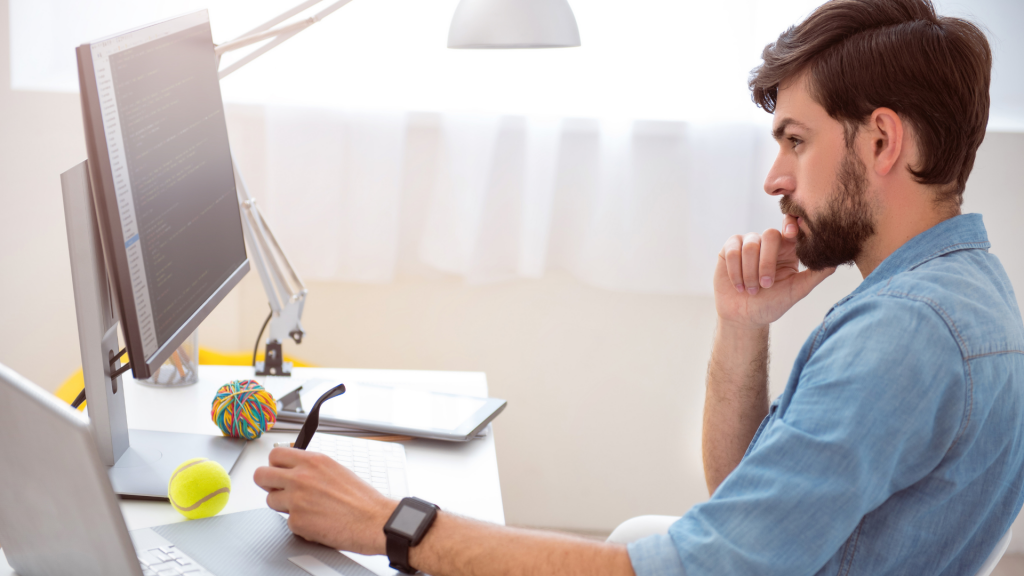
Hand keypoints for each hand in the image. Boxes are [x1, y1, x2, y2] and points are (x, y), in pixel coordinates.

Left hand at [253, 447, 395, 554]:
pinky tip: (316, 521)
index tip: (278, 470)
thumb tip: (294, 469)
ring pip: (271, 500)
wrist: (373, 520)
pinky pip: (287, 521)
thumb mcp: (335, 470)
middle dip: (267, 483)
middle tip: (278, 488)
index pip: (275, 455)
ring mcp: (296, 500)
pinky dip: (299, 523)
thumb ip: (311, 467)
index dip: (274, 464)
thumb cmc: (361, 499)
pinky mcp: (296, 522)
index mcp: (312, 461)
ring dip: (284, 505)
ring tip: (305, 507)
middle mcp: (301, 477)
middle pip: (260, 475)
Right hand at [714, 215, 833, 328]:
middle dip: (767, 263)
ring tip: (751, 290)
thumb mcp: (796, 291)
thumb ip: (815, 275)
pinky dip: (735, 271)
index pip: (791, 227)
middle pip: (769, 235)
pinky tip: (738, 285)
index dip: (791, 224)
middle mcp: (768, 243)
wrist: (744, 317)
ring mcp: (748, 243)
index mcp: (788, 249)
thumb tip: (836, 262)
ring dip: (750, 272)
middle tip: (766, 285)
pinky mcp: (729, 249)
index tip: (791, 232)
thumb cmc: (772, 304)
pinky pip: (732, 251)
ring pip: (750, 245)